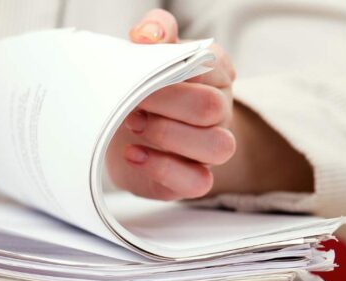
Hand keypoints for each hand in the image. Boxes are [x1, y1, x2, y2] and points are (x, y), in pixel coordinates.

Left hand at [106, 9, 236, 199]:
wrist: (125, 135)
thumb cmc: (143, 91)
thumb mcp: (146, 55)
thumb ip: (153, 32)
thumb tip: (150, 35)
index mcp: (214, 74)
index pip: (213, 64)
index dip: (174, 69)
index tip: (139, 72)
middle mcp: (219, 111)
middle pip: (212, 108)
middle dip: (166, 103)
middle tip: (132, 103)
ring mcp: (209, 148)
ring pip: (218, 147)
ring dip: (168, 135)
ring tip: (132, 126)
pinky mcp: (193, 179)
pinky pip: (198, 182)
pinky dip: (163, 168)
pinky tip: (133, 154)